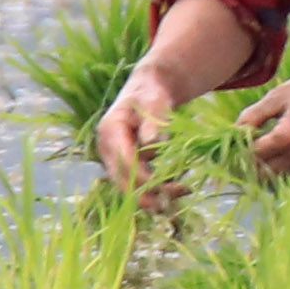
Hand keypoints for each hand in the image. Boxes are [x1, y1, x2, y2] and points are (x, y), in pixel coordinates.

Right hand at [95, 67, 187, 210]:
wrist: (148, 92)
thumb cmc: (151, 95)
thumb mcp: (153, 102)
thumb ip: (152, 122)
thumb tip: (150, 142)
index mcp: (109, 131)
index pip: (123, 161)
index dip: (143, 177)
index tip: (167, 186)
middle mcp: (107, 148)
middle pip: (122, 180)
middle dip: (148, 193)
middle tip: (178, 195)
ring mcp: (114, 158)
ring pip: (129, 186)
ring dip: (154, 194)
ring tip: (182, 192)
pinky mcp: (124, 165)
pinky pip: (136, 183)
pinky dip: (154, 189)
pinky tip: (175, 190)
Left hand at [236, 72, 289, 178]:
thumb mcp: (276, 97)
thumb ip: (253, 115)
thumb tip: (235, 130)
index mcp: (285, 137)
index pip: (253, 153)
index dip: (239, 149)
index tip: (232, 140)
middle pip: (263, 171)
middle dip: (248, 162)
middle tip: (239, 149)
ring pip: (275, 174)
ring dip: (261, 166)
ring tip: (252, 149)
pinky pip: (286, 170)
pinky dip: (275, 165)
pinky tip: (268, 151)